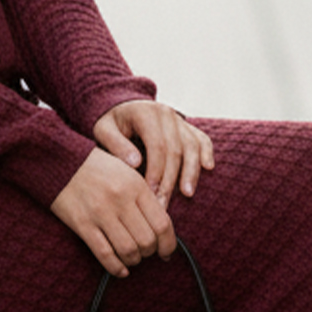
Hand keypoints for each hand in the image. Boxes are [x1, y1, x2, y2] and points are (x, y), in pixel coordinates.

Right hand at [50, 147, 175, 277]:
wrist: (58, 161)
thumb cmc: (97, 168)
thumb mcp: (127, 172)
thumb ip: (145, 196)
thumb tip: (162, 228)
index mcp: (136, 185)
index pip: (162, 223)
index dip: (168, 244)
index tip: (166, 252)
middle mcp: (121, 199)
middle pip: (147, 240)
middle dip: (150, 253)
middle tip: (147, 253)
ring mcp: (100, 212)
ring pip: (128, 250)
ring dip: (134, 260)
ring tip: (133, 258)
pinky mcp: (82, 224)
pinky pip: (105, 254)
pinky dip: (116, 267)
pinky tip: (121, 270)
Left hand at [93, 101, 213, 207]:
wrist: (122, 108)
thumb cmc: (111, 124)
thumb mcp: (103, 130)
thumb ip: (116, 144)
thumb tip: (135, 163)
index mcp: (146, 113)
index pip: (157, 145)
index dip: (156, 170)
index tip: (150, 192)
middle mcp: (166, 113)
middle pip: (176, 149)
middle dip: (171, 179)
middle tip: (163, 203)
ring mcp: (179, 120)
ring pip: (192, 145)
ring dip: (192, 171)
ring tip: (188, 193)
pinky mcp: (187, 127)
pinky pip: (202, 139)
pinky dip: (206, 152)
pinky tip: (208, 168)